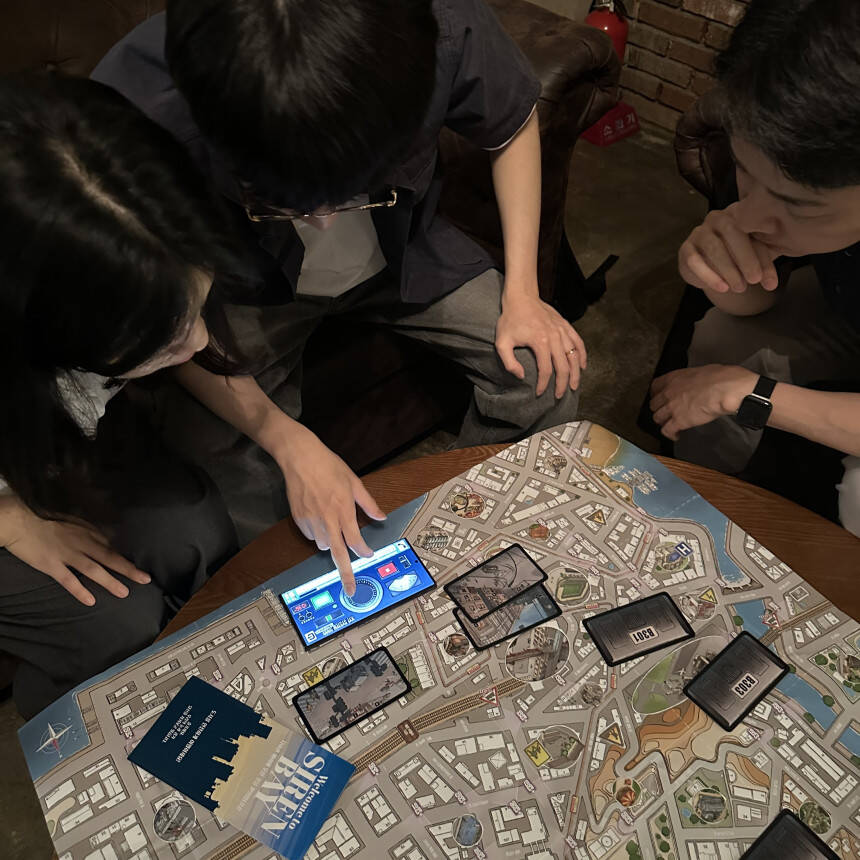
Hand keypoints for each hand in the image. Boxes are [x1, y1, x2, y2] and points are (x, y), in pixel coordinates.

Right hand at [0, 497, 150, 605]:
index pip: (111, 547)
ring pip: (93, 570)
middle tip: (145, 579)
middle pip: (109, 557)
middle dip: (129, 569)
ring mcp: (67, 555)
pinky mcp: (52, 565)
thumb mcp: (74, 521)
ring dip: (110, 582)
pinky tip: (90, 601)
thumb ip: (89, 532)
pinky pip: (68, 580)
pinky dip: (80, 590)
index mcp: (87, 533)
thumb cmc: (47, 519)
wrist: (21, 521)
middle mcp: (81, 544)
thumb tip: (106, 540)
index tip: (140, 567)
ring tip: (124, 593)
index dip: (125, 558)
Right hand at [275, 424, 384, 594]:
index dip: (363, 551)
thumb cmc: (328, 466)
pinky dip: (317, 533)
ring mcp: (311, 520)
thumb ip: (368, 503)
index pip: (355, 541)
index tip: (368, 555)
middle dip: (345, 574)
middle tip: (350, 589)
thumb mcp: (354, 482)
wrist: (300, 457)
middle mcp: (327, 519)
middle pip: (337, 554)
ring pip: (323, 545)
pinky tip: (318, 518)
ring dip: (331, 544)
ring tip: (332, 525)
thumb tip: (381, 517)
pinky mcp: (298, 519)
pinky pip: (311, 536)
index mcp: (343, 510)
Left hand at [496, 290, 586, 397]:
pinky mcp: (565, 326)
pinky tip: (582, 366)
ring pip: (574, 356)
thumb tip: (521, 376)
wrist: (521, 297)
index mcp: (540, 342)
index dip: (543, 384)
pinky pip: (578, 343)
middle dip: (562, 384)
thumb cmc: (510, 320)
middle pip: (563, 366)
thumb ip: (509, 362)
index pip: (546, 370)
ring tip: (574, 386)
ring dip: (575, 373)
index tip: (539, 393)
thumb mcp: (502, 342)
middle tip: (558, 396)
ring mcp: (562, 331)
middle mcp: (555, 337)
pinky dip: (582, 355)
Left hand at [650, 365, 757, 439]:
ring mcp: (672, 407)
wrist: (725, 389)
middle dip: (659, 409)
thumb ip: (692, 379)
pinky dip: (671, 435)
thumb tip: (696, 383)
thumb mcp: (701, 372)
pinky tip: (676, 435)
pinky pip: (667, 431)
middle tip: (666, 412)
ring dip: (663, 422)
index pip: (655, 386)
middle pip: (654, 404)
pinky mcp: (679, 421)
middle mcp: (668, 393)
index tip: (660, 397)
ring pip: (657, 418)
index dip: (657, 394)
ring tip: (670, 424)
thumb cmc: (720, 378)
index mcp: (673, 378)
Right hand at [679, 204, 779, 293]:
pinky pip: (694, 261)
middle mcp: (717, 218)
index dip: (760, 254)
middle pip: (731, 232)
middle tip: (754, 280)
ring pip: (713, 247)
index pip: (752, 229)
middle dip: (745, 258)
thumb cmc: (738, 255)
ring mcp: (699, 232)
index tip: (767, 278)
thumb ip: (764, 264)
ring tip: (740, 287)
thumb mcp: (756, 256)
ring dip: (728, 270)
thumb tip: (771, 284)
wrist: (712, 266)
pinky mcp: (685, 248)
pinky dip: (709, 276)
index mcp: (739, 213)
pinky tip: (722, 288)